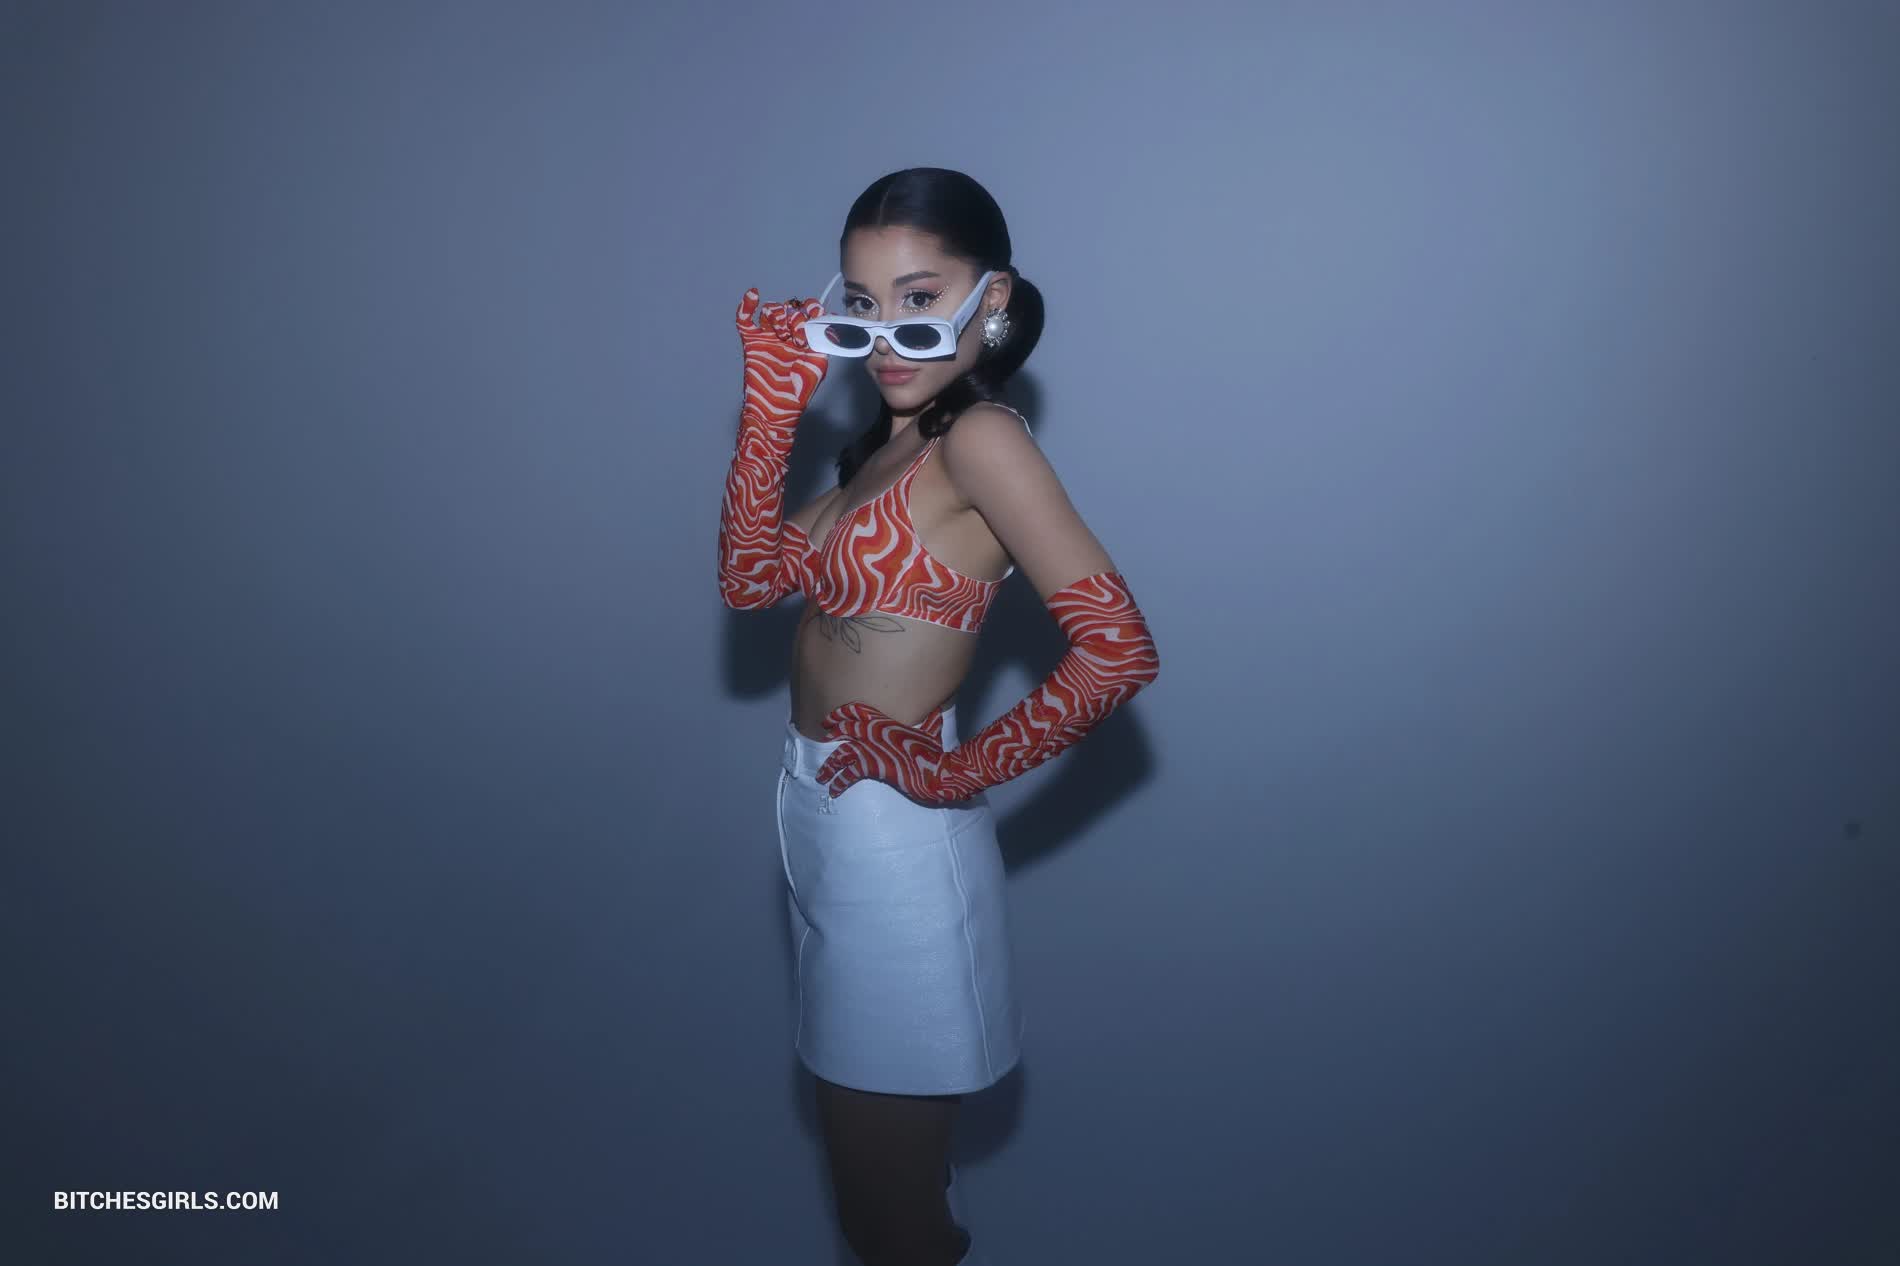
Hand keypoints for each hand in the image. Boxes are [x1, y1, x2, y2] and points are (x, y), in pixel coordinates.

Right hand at [735, 289, 828, 422]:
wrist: (775, 408)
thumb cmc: (799, 391)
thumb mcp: (818, 365)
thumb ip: (822, 341)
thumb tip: (830, 320)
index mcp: (805, 338)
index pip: (808, 312)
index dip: (810, 309)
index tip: (812, 316)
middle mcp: (787, 335)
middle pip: (789, 309)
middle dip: (794, 317)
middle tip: (797, 336)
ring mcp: (768, 337)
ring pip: (770, 311)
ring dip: (777, 314)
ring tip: (782, 333)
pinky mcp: (751, 342)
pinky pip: (744, 320)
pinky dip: (746, 306)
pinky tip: (753, 295)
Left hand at [814, 701, 976, 804]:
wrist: (936, 771)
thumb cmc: (935, 751)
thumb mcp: (933, 732)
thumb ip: (931, 721)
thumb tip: (937, 713)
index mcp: (885, 722)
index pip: (856, 711)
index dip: (840, 714)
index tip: (830, 719)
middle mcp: (874, 732)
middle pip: (845, 730)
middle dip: (831, 734)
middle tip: (823, 739)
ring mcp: (872, 749)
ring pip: (841, 753)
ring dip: (829, 765)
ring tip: (821, 776)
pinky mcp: (873, 766)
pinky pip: (849, 774)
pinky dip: (839, 782)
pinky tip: (834, 790)